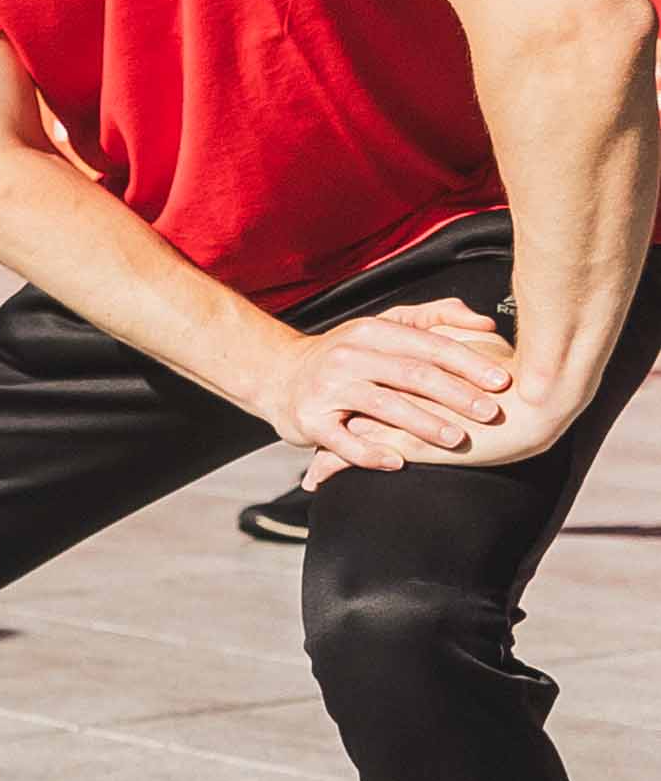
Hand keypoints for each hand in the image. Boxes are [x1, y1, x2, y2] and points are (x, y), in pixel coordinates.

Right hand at [267, 299, 518, 477]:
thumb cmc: (344, 354)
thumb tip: (483, 323)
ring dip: (423, 424)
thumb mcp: (383, 326)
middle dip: (456, 395)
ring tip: (456, 439)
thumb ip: (434, 318)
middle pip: (410, 374)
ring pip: (383, 406)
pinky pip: (343, 441)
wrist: (278, 375)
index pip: (428, 346)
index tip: (501, 381)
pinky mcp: (309, 420)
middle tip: (490, 412)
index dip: (468, 362)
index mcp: (371, 331)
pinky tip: (398, 461)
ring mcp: (327, 388)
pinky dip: (371, 453)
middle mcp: (348, 356)